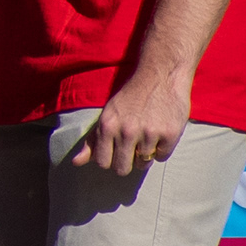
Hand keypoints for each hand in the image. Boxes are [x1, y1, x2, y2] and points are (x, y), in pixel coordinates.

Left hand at [74, 69, 193, 176]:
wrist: (160, 76)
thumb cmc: (130, 99)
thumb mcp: (106, 115)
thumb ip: (92, 140)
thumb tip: (75, 163)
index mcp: (107, 126)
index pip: (102, 162)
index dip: (109, 160)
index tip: (115, 152)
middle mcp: (126, 131)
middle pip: (122, 169)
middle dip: (126, 163)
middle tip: (132, 149)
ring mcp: (149, 134)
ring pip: (143, 164)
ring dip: (145, 155)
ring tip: (146, 136)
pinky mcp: (169, 135)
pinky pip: (162, 157)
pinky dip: (161, 149)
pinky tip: (160, 133)